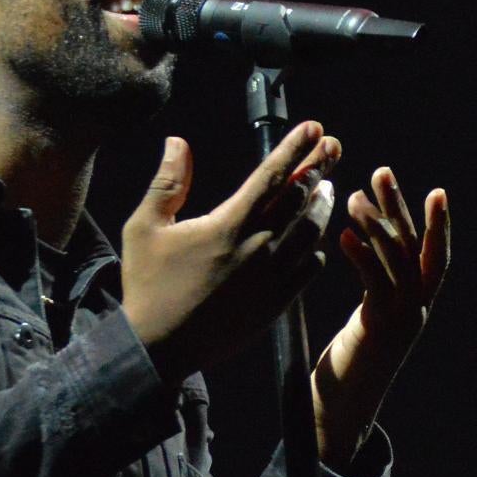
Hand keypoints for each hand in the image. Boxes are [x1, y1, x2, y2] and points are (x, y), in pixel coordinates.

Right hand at [121, 120, 340, 381]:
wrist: (159, 348)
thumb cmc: (147, 286)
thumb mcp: (144, 228)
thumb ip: (167, 183)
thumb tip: (177, 143)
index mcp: (228, 225)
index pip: (272, 176)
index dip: (296, 148)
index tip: (315, 127)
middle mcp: (257, 248)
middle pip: (300, 198)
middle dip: (318, 166)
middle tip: (332, 145)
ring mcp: (271, 278)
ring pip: (311, 231)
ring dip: (321, 204)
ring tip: (326, 186)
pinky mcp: (277, 304)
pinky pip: (309, 269)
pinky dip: (315, 248)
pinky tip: (313, 239)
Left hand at [314, 162, 450, 465]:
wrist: (342, 411)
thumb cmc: (347, 366)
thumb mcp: (368, 321)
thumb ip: (376, 288)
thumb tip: (360, 248)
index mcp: (417, 306)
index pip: (434, 256)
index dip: (438, 224)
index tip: (437, 192)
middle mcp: (417, 309)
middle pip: (414, 248)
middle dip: (399, 207)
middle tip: (383, 173)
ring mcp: (402, 319)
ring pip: (396, 261)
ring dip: (375, 224)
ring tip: (354, 196)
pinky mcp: (379, 328)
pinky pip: (374, 282)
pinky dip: (362, 255)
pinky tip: (345, 234)